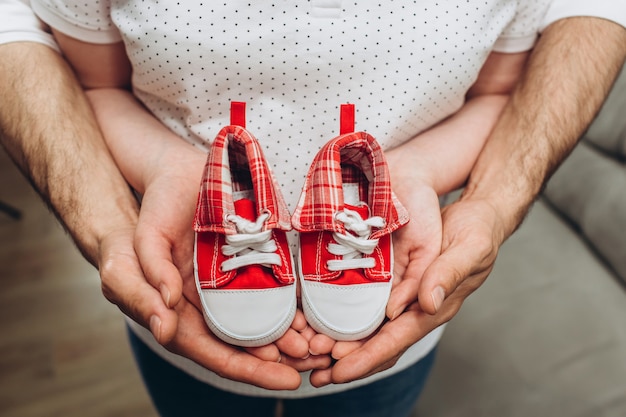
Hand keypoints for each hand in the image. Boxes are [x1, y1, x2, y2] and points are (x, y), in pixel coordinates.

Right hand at [98, 225, 303, 389]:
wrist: (145, 202)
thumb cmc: (123, 246)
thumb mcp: (122, 268)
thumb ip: (142, 296)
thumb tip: (165, 324)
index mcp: (177, 323)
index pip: (216, 355)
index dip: (251, 370)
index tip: (287, 380)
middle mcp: (203, 312)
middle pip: (246, 343)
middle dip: (282, 357)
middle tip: (318, 359)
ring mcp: (220, 291)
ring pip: (260, 319)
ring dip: (290, 332)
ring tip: (323, 339)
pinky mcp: (233, 268)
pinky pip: (263, 288)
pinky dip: (285, 300)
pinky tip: (309, 305)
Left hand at [312, 192, 504, 384]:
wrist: (478, 217)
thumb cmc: (478, 232)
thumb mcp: (468, 249)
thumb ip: (447, 275)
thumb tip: (428, 305)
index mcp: (435, 308)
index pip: (397, 340)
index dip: (367, 357)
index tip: (339, 371)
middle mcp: (417, 310)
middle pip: (379, 345)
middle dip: (346, 361)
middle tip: (313, 372)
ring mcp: (406, 300)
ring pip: (371, 332)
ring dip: (342, 346)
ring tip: (310, 356)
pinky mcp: (397, 287)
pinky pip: (370, 311)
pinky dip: (347, 322)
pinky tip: (324, 323)